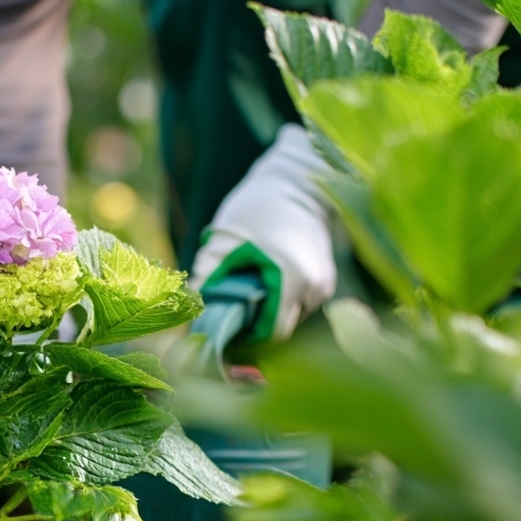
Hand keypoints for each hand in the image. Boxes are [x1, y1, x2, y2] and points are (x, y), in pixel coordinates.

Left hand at [190, 123, 337, 343]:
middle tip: (230, 318)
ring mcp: (324, 283)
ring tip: (247, 294)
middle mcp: (314, 286)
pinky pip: (299, 303)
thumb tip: (194, 318)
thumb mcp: (223, 243)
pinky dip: (280, 300)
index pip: (270, 333)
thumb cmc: (257, 207)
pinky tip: (265, 284)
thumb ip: (208, 281)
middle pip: (281, 329)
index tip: (225, 336)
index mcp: (291, 278)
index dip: (246, 341)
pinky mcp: (326, 278)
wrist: (298, 179)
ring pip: (290, 317)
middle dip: (255, 328)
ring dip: (267, 313)